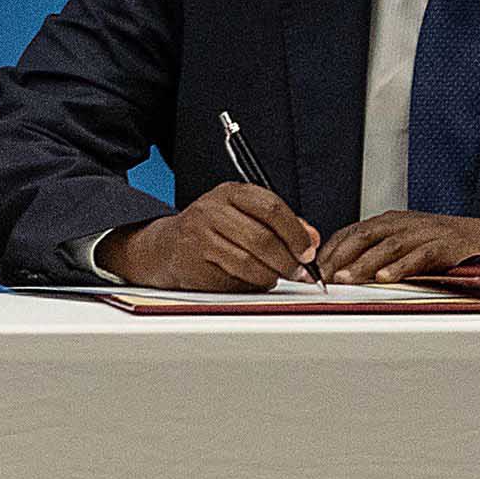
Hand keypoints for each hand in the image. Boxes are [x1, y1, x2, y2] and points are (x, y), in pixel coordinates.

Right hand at [103, 185, 320, 290]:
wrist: (167, 246)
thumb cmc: (213, 230)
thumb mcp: (244, 215)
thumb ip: (280, 224)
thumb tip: (311, 238)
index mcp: (230, 193)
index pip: (271, 207)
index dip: (295, 232)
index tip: (308, 250)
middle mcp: (212, 210)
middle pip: (262, 239)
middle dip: (287, 260)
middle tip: (300, 272)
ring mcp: (200, 237)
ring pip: (249, 263)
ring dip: (270, 276)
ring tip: (275, 277)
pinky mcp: (194, 264)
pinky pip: (232, 280)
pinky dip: (250, 285)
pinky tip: (252, 281)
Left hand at [321, 211, 479, 281]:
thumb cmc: (446, 244)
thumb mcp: (408, 243)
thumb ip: (381, 252)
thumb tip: (345, 272)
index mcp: (392, 221)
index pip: (353, 231)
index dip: (332, 249)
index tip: (315, 269)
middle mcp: (405, 223)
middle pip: (365, 236)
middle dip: (341, 256)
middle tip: (323, 276)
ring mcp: (424, 232)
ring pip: (387, 246)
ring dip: (363, 264)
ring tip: (345, 279)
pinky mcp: (444, 245)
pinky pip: (418, 256)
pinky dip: (399, 267)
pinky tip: (384, 279)